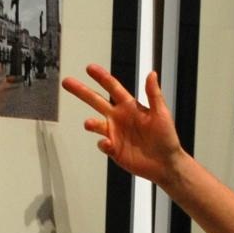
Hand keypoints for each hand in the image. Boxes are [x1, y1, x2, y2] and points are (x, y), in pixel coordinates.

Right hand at [61, 65, 185, 187]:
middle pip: (96, 101)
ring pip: (96, 124)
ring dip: (91, 123)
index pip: (112, 88)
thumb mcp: (161, 114)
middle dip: (81, 91)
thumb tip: (151, 73)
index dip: (101, 77)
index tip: (89, 68)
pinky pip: (103, 145)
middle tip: (67, 82)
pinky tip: (108, 144)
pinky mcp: (114, 149)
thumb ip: (153, 95)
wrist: (166, 164)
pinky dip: (103, 144)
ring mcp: (115, 134)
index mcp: (129, 106)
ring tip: (89, 123)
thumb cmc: (167, 138)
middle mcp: (119, 117)